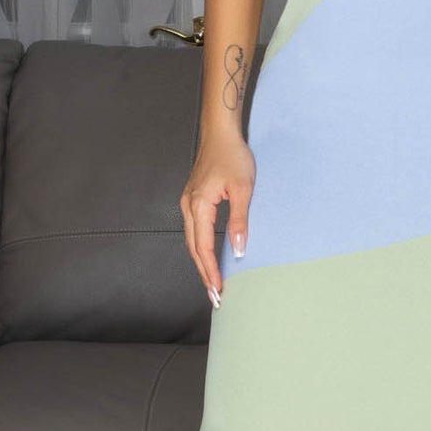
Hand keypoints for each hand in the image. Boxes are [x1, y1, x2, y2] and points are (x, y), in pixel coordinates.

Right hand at [180, 131, 255, 305]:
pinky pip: (194, 231)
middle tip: (215, 297)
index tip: (218, 290)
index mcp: (198, 205)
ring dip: (202, 263)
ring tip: (212, 283)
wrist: (221, 134)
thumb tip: (238, 248)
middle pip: (194, 249)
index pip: (203, 247)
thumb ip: (239, 221)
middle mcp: (188, 207)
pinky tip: (208, 257)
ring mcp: (188, 203)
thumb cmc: (232, 156)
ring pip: (192, 241)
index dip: (211, 271)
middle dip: (204, 274)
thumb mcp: (242, 189)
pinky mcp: (193, 200)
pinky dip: (201, 248)